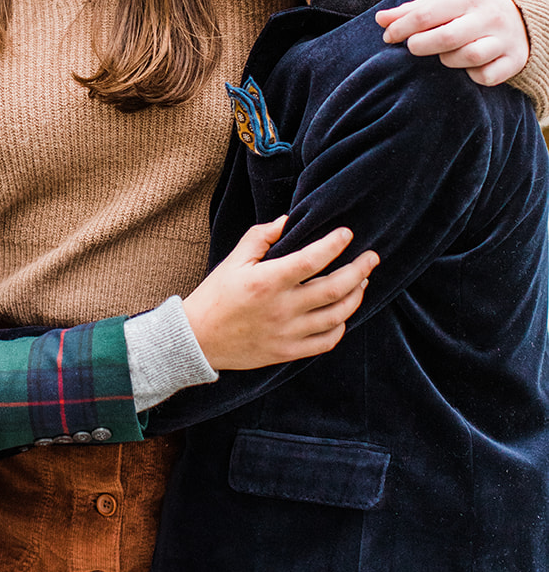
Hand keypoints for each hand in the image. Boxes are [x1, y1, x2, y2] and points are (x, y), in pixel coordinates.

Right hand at [184, 217, 376, 370]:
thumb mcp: (234, 259)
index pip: (311, 259)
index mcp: (267, 281)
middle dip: (359, 270)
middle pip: (334, 289)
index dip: (334, 244)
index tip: (347, 233)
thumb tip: (288, 219)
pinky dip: (341, 326)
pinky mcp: (288, 351)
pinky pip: (326, 341)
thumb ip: (261, 236)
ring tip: (362, 282)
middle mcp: (282, 308)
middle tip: (372, 257)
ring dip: (355, 296)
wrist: (199, 338)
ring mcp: (287, 333)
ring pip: (336, 315)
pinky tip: (343, 313)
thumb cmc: (216, 295)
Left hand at [376, 0, 528, 85]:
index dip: (401, 28)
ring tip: (445, 55)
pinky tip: (468, 67)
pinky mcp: (515, 61)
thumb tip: (380, 19)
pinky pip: (486, 76)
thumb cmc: (473, 9)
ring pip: (468, 57)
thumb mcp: (448, 1)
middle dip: (421, 45)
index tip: (388, 36)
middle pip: (446, 38)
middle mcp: (490, 17)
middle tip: (413, 47)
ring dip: (449, 60)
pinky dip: (473, 75)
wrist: (523, 16)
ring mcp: (505, 40)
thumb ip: (415, 10)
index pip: (427, 14)